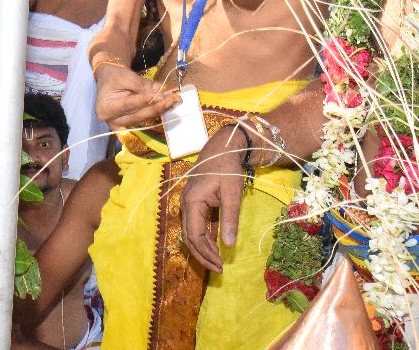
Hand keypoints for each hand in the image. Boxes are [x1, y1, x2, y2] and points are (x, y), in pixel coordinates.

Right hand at [94, 63, 179, 130]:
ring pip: (144, 117)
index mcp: (105, 108)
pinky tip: (167, 104)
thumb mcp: (126, 76)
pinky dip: (156, 110)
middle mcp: (112, 121)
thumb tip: (162, 90)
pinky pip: (145, 118)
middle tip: (174, 99)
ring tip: (173, 100)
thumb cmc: (114, 76)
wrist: (109, 79)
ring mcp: (121, 125)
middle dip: (158, 106)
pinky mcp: (130, 124)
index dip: (147, 101)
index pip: (130, 105)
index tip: (164, 96)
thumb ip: (143, 85)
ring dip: (160, 109)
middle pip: (139, 114)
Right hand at [180, 125, 247, 272]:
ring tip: (218, 261)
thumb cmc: (227, 169)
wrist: (222, 148)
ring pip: (192, 232)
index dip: (205, 253)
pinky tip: (216, 245)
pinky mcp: (195, 202)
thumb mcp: (232, 194)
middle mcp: (186, 204)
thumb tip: (228, 246)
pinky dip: (205, 237)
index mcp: (192, 202)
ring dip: (204, 247)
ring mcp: (189, 203)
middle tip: (219, 269)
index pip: (194, 235)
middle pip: (190, 236)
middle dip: (203, 255)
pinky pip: (197, 224)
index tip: (220, 265)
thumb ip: (229, 220)